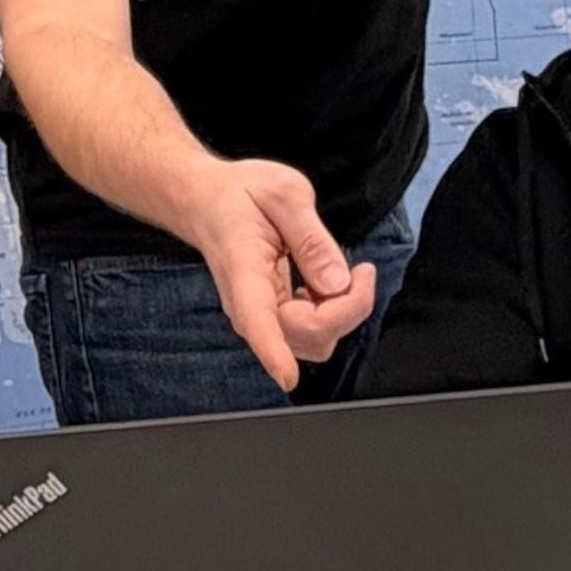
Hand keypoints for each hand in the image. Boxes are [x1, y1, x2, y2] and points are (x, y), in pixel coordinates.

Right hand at [182, 160, 376, 393]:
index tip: (286, 376)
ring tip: (344, 271)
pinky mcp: (276, 320)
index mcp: (242, 269)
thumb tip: (336, 283)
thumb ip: (311, 237)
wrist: (209, 204)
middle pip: (305, 335)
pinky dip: (334, 312)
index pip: (256, 319)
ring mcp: (262, 317)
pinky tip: (328, 282)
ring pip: (314, 340)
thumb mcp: (283, 193)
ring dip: (342, 313)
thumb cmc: (240, 196)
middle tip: (360, 269)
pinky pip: (315, 333)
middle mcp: (249, 304)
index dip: (273, 351)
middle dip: (346, 309)